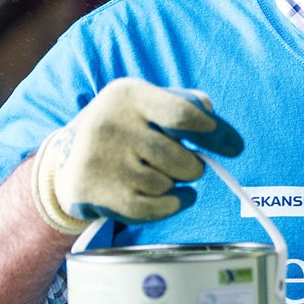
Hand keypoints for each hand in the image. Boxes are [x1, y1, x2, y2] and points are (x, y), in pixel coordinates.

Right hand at [31, 77, 243, 233]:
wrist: (68, 159)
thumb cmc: (126, 129)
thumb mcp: (149, 104)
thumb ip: (187, 106)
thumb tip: (218, 128)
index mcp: (129, 94)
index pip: (183, 115)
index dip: (216, 134)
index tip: (235, 147)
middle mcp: (110, 123)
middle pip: (181, 159)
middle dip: (194, 168)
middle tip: (187, 165)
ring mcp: (99, 159)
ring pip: (166, 186)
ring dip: (174, 186)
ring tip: (160, 176)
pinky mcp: (92, 191)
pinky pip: (152, 209)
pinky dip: (171, 206)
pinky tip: (172, 198)